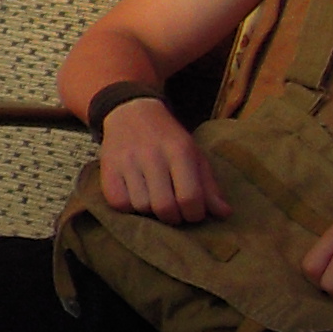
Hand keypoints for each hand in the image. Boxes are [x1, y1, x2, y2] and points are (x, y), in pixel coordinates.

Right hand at [98, 99, 227, 222]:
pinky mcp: (108, 169)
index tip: (193, 213)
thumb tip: (224, 214)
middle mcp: (152, 155)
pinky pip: (118, 203)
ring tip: (154, 200)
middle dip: (173, 217)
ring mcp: (126, 162)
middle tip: (174, 212)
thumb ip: (208, 186)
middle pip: (164, 206)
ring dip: (150, 211)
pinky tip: (135, 196)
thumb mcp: (194, 155)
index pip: (190, 197)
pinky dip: (129, 207)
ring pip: (141, 206)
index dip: (194, 214)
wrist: (131, 114)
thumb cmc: (168, 139)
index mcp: (179, 151)